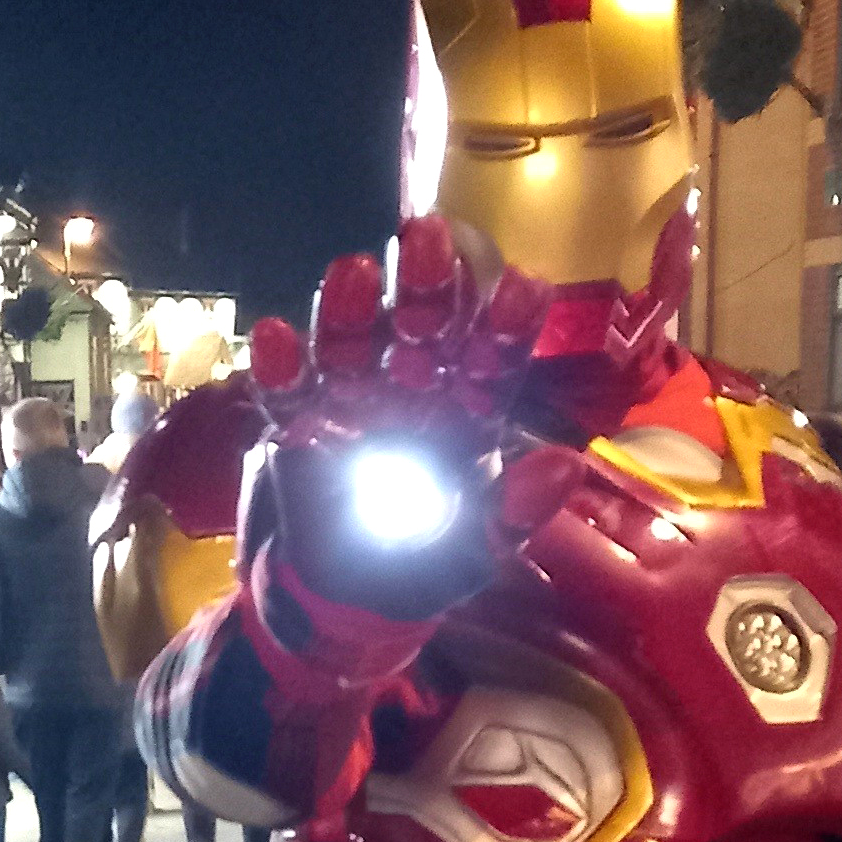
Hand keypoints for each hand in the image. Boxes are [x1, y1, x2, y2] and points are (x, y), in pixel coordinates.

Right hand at [251, 220, 539, 628]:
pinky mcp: (299, 426)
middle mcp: (411, 394)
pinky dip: (281, 369)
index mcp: (465, 415)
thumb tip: (566, 466)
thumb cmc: (418, 574)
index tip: (525, 284)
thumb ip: (514, 513)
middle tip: (428, 234)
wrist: (338, 607)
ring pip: (353, 345)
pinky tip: (275, 340)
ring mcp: (352, 404)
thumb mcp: (475, 553)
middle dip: (426, 285)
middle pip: (421, 329)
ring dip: (350, 309)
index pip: (492, 361)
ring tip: (352, 272)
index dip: (507, 325)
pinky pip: (289, 394)